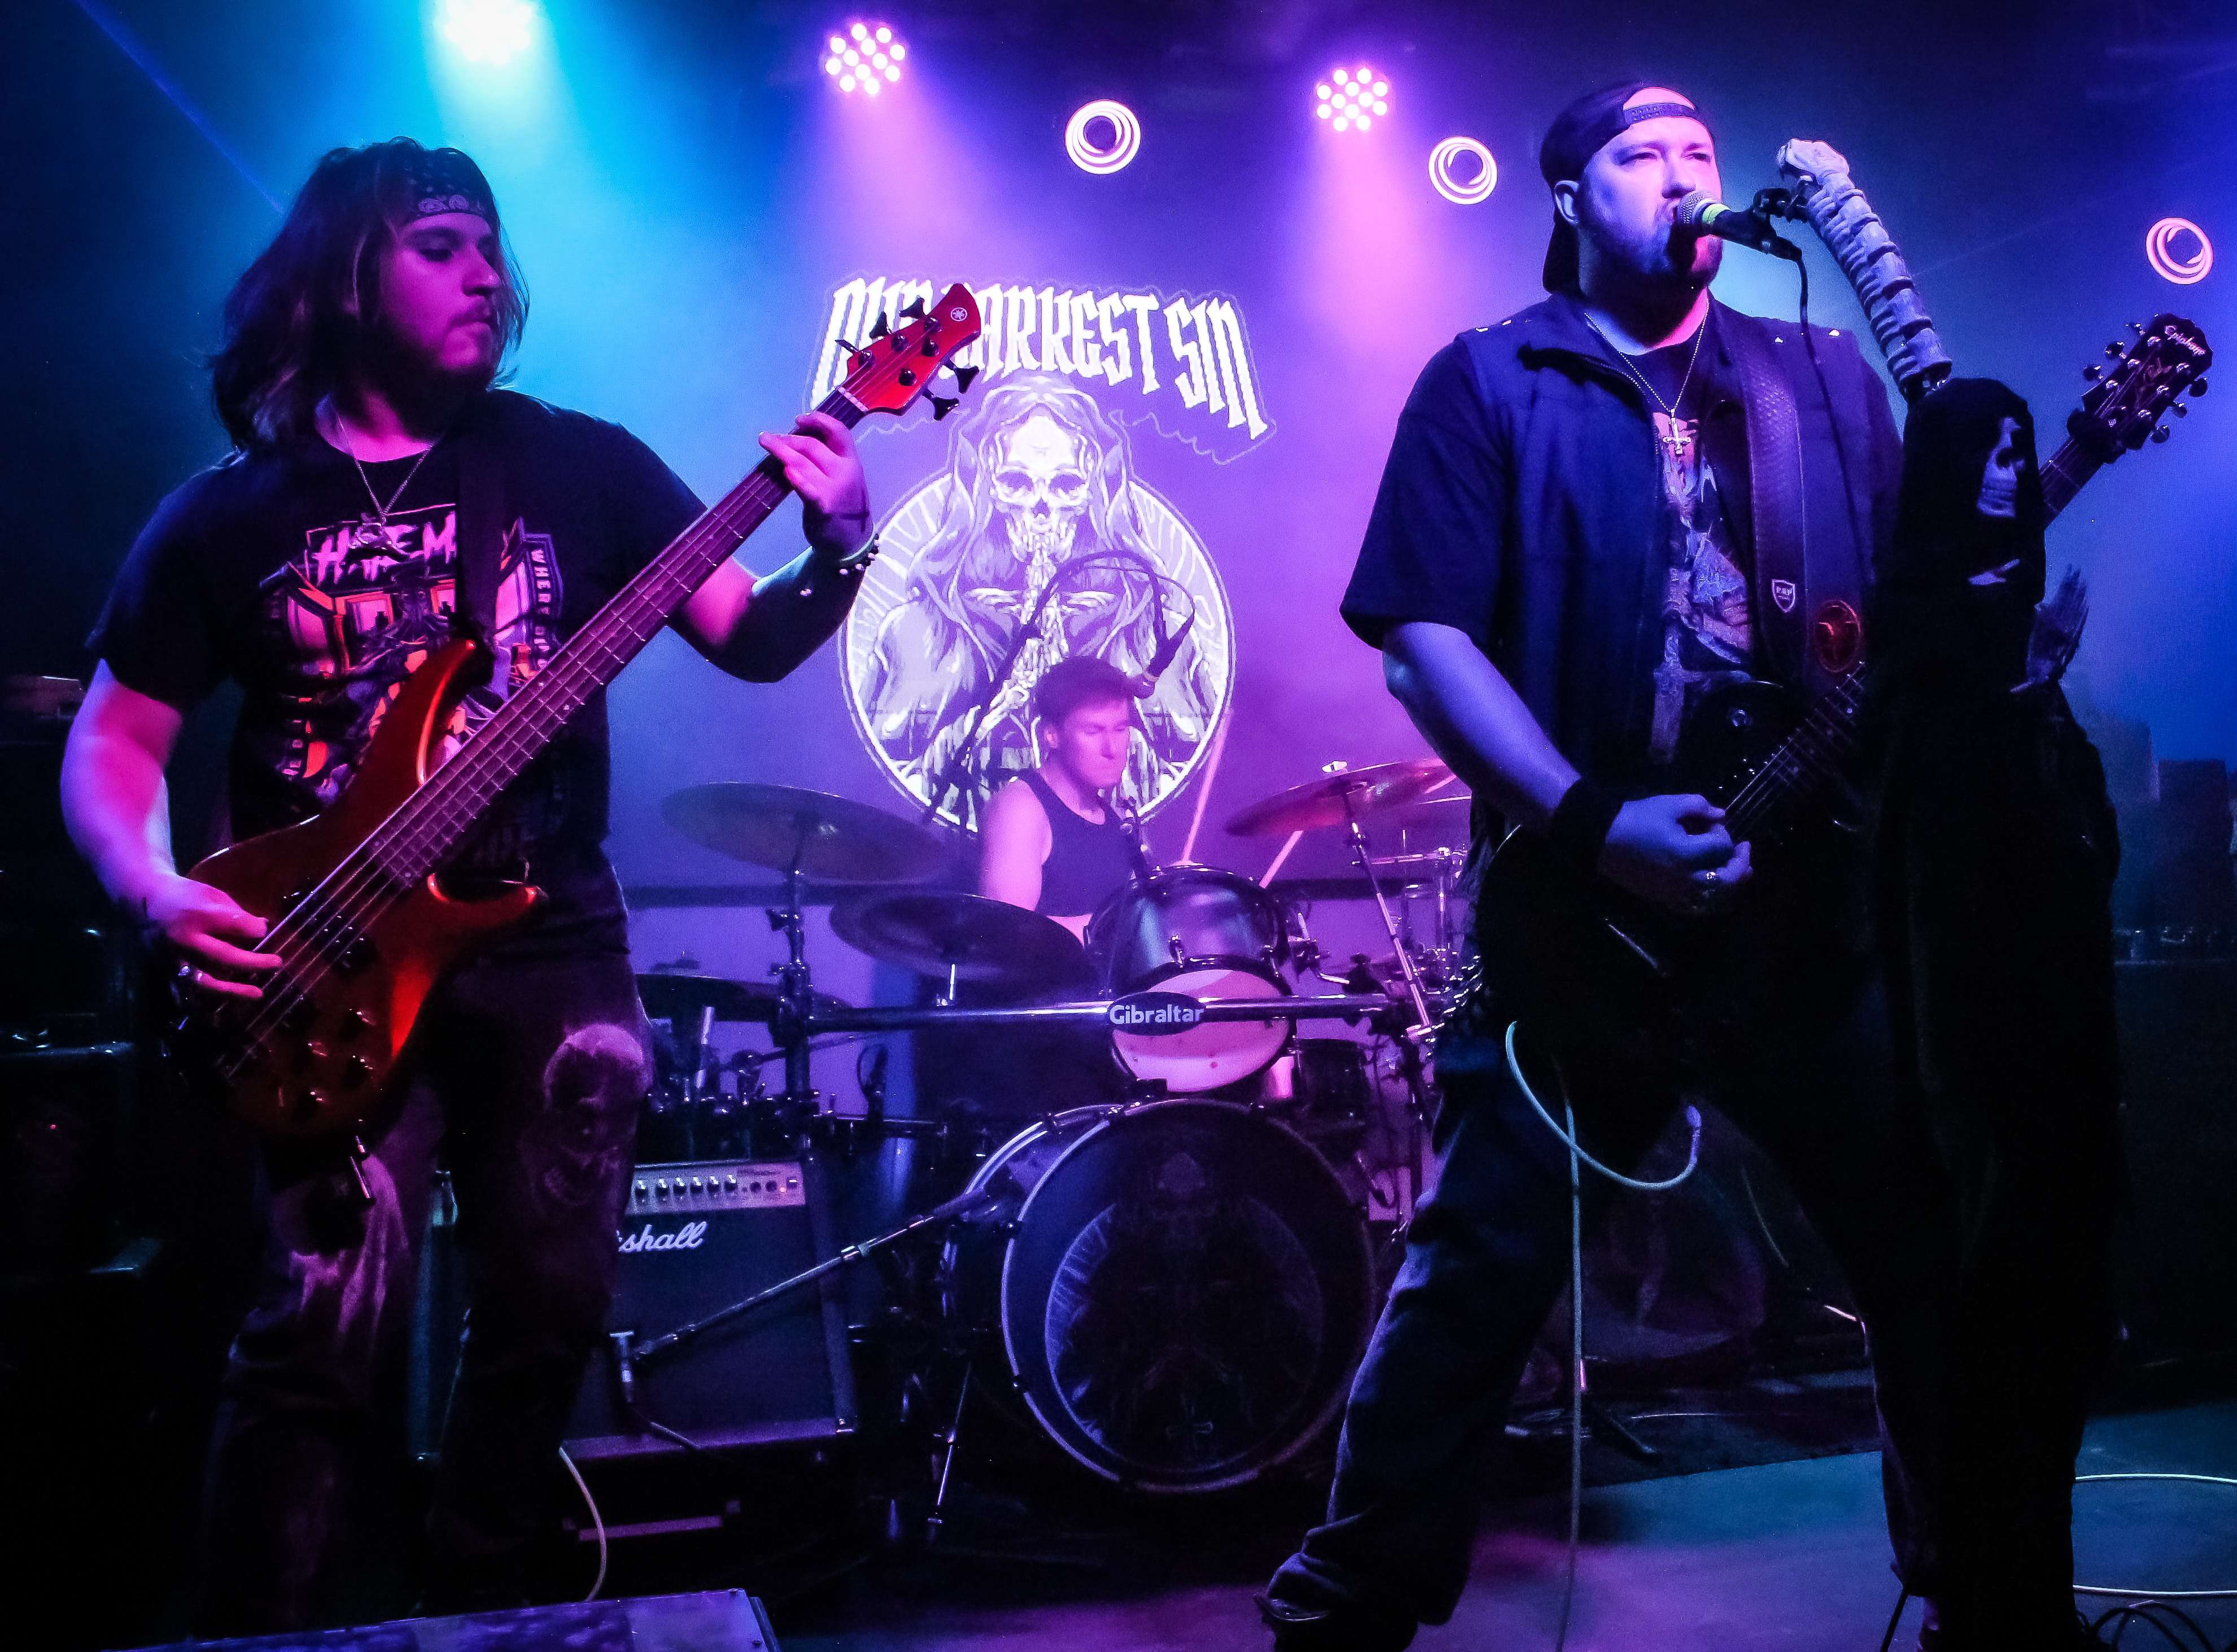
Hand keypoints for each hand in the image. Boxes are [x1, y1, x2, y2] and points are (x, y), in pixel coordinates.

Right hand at [139, 873, 282, 1000]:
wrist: (142, 901)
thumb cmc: (184, 895)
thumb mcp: (211, 894)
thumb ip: (236, 913)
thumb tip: (262, 929)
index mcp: (197, 914)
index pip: (234, 924)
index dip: (255, 930)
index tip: (264, 931)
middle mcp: (184, 939)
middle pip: (224, 956)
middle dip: (254, 962)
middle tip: (276, 963)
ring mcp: (174, 957)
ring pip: (205, 980)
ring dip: (234, 989)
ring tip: (257, 993)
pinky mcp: (166, 970)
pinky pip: (189, 989)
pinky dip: (209, 998)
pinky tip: (228, 1000)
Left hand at [760, 410, 870, 561]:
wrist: (852, 541)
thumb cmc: (843, 505)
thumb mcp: (843, 478)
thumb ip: (829, 460)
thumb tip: (798, 440)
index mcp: (852, 462)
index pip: (839, 432)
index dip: (819, 421)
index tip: (798, 419)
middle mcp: (845, 472)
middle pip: (813, 446)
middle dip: (788, 438)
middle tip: (768, 437)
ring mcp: (835, 489)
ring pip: (803, 463)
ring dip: (781, 450)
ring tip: (765, 441)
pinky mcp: (824, 507)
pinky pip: (808, 489)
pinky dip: (797, 479)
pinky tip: (785, 470)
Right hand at [1597, 793, 1753, 916]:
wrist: (1601, 840)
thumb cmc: (1634, 819)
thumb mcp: (1668, 804)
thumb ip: (1700, 806)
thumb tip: (1722, 816)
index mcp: (1685, 854)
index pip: (1721, 848)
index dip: (1724, 834)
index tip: (1713, 824)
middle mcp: (1685, 880)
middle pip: (1728, 879)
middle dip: (1741, 863)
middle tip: (1744, 848)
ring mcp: (1676, 894)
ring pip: (1717, 898)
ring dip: (1734, 884)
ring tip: (1743, 872)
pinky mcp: (1667, 900)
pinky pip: (1699, 907)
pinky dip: (1715, 899)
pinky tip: (1719, 889)